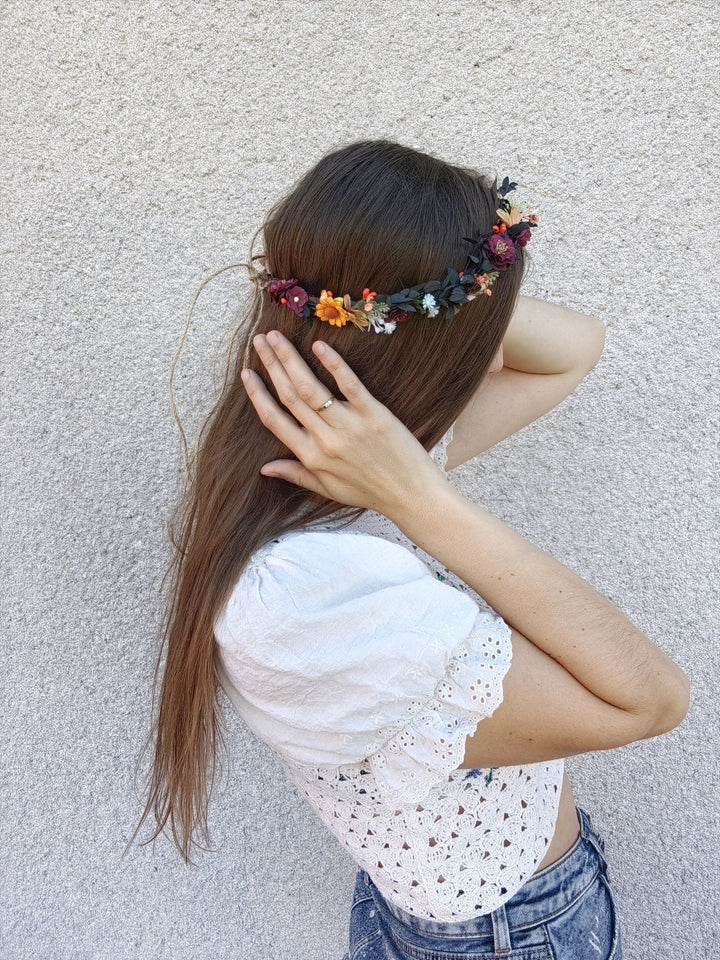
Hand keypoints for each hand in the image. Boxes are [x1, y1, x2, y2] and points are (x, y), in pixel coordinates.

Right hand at [241, 331, 448, 519]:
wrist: (410, 496)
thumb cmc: (369, 492)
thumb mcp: (327, 489)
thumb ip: (295, 474)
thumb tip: (264, 468)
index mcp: (310, 456)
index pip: (274, 420)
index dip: (257, 395)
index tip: (246, 373)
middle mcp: (325, 440)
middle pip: (289, 396)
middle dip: (271, 365)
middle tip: (259, 340)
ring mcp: (349, 426)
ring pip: (310, 388)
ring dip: (290, 359)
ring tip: (276, 337)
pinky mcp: (374, 415)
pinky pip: (349, 385)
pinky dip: (333, 364)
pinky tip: (318, 346)